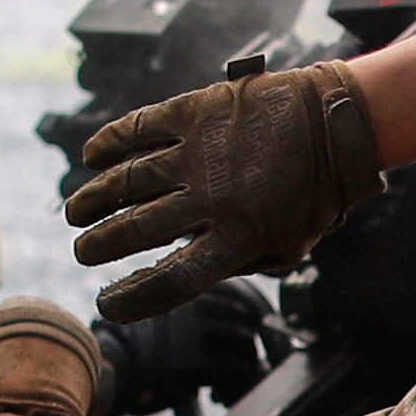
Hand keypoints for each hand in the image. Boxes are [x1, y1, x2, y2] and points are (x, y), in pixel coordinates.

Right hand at [66, 58, 383, 320]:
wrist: (338, 124)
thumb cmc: (317, 192)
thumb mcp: (289, 246)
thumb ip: (240, 261)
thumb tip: (190, 264)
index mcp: (238, 241)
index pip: (172, 281)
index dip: (133, 297)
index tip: (107, 303)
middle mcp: (212, 200)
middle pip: (138, 230)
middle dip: (102, 244)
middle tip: (82, 250)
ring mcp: (200, 153)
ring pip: (130, 181)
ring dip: (96, 198)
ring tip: (77, 211)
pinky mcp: (198, 113)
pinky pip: (142, 128)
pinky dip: (111, 142)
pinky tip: (92, 155)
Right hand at [92, 281, 293, 415]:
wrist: (101, 372)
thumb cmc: (123, 352)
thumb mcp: (156, 320)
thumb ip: (188, 320)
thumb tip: (220, 335)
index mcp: (184, 284)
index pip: (237, 298)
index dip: (245, 324)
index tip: (238, 344)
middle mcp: (194, 302)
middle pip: (246, 320)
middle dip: (246, 348)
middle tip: (236, 370)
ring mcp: (196, 331)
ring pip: (246, 345)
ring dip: (245, 368)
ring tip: (226, 386)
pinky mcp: (196, 361)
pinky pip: (237, 371)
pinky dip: (236, 386)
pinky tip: (219, 396)